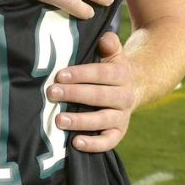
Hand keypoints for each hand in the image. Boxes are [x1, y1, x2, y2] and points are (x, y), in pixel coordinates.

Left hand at [46, 32, 136, 152]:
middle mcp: (124, 96)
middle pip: (99, 96)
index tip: (60, 75)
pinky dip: (94, 144)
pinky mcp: (118, 133)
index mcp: (122, 75)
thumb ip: (110, 44)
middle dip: (74, 94)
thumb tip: (105, 40)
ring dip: (80, 120)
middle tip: (51, 93)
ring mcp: (122, 116)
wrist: (133, 88)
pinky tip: (75, 142)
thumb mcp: (113, 54)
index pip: (101, 74)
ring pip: (103, 119)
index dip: (81, 74)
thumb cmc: (110, 69)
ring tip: (59, 120)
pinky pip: (108, 141)